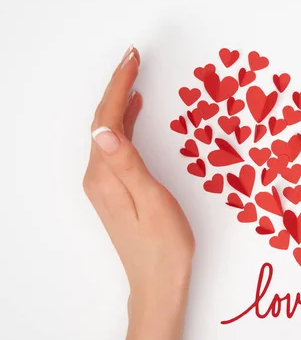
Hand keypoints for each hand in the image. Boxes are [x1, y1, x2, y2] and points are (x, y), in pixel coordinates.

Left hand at [83, 47, 194, 339]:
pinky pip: (116, 146)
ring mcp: (104, 183)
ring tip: (136, 75)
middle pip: (104, 120)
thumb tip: (104, 128)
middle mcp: (98, 176)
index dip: (120, 85)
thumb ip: (128, 163)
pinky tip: (136, 113)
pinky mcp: (115, 189)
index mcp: (106, 175)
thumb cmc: (164, 245)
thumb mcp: (152, 201)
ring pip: (109, 131)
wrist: (159, 282)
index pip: (108, 119)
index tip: (133, 57)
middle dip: (117, 86)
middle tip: (134, 57)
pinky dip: (126, 123)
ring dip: (120, 101)